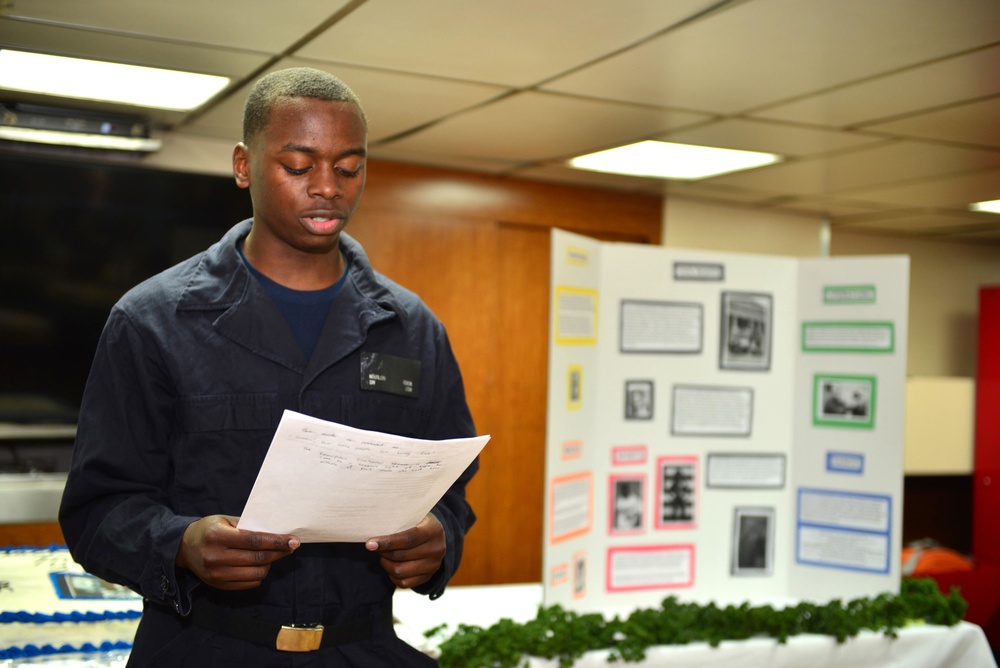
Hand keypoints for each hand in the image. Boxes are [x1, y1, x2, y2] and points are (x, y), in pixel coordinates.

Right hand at [176, 515, 299, 589]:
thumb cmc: (209, 529)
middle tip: (290, 547)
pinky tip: (261, 565)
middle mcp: (216, 557)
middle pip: (258, 558)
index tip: (294, 541)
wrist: (184, 547)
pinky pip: (249, 584)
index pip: (255, 541)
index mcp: (218, 537)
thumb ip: (248, 526)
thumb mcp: (225, 520)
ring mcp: (217, 574)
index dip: (277, 542)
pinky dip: (260, 574)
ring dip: (270, 564)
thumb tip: (276, 533)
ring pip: (256, 574)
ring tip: (273, 555)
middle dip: (279, 553)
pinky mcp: (218, 585)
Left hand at [365, 514, 445, 588]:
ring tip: (383, 554)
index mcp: (433, 530)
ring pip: (400, 571)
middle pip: (401, 556)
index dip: (387, 542)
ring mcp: (433, 565)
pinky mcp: (428, 577)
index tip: (369, 544)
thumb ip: (398, 522)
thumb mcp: (412, 516)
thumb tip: (373, 531)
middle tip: (373, 546)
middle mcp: (437, 549)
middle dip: (383, 551)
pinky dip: (392, 575)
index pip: (408, 539)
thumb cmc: (417, 522)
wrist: (434, 535)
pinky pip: (403, 582)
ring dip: (386, 563)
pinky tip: (390, 564)